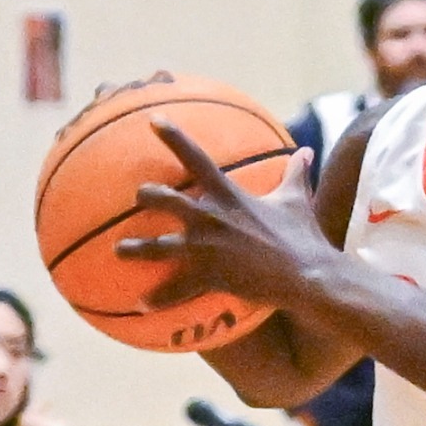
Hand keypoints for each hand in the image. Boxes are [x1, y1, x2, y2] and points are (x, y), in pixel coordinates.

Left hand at [115, 119, 329, 309]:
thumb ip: (295, 174)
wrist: (307, 275)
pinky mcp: (208, 277)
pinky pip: (176, 289)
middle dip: (146, 196)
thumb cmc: (302, 237)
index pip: (196, 158)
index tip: (153, 121)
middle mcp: (209, 218)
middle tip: (138, 197)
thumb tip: (306, 152)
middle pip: (164, 200)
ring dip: (134, 249)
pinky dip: (159, 297)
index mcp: (228, 196)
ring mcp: (205, 249)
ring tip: (119, 250)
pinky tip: (141, 304)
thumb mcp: (297, 200)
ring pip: (157, 247)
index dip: (174, 137)